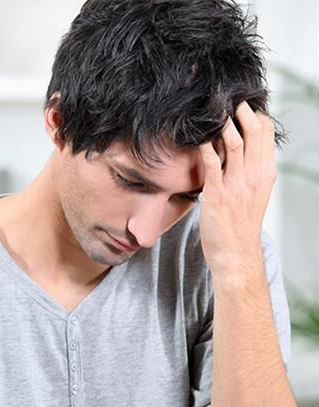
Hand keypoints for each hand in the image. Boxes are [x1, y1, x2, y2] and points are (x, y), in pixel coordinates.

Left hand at [198, 101, 276, 275]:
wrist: (235, 254)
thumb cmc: (240, 225)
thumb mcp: (253, 193)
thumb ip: (248, 170)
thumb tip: (237, 148)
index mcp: (265, 173)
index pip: (266, 133)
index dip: (254, 114)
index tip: (242, 101)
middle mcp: (254, 175)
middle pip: (253, 131)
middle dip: (241, 110)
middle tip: (227, 96)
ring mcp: (237, 184)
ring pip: (234, 142)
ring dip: (222, 122)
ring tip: (212, 107)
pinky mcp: (218, 193)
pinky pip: (212, 162)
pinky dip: (205, 146)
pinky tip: (198, 135)